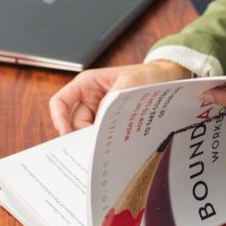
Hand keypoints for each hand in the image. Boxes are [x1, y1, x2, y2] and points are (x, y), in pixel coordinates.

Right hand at [49, 60, 190, 134]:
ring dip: (97, 140)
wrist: (167, 78)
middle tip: (95, 149)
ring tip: (112, 146)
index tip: (66, 136)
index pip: (60, 102)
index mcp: (87, 84)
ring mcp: (99, 111)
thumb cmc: (147, 75)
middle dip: (83, 136)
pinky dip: (107, 141)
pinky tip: (117, 146)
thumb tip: (97, 129)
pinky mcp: (110, 122)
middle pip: (74, 123)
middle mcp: (89, 98)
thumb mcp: (128, 86)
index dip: (58, 119)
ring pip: (88, 132)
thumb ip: (110, 105)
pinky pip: (102, 135)